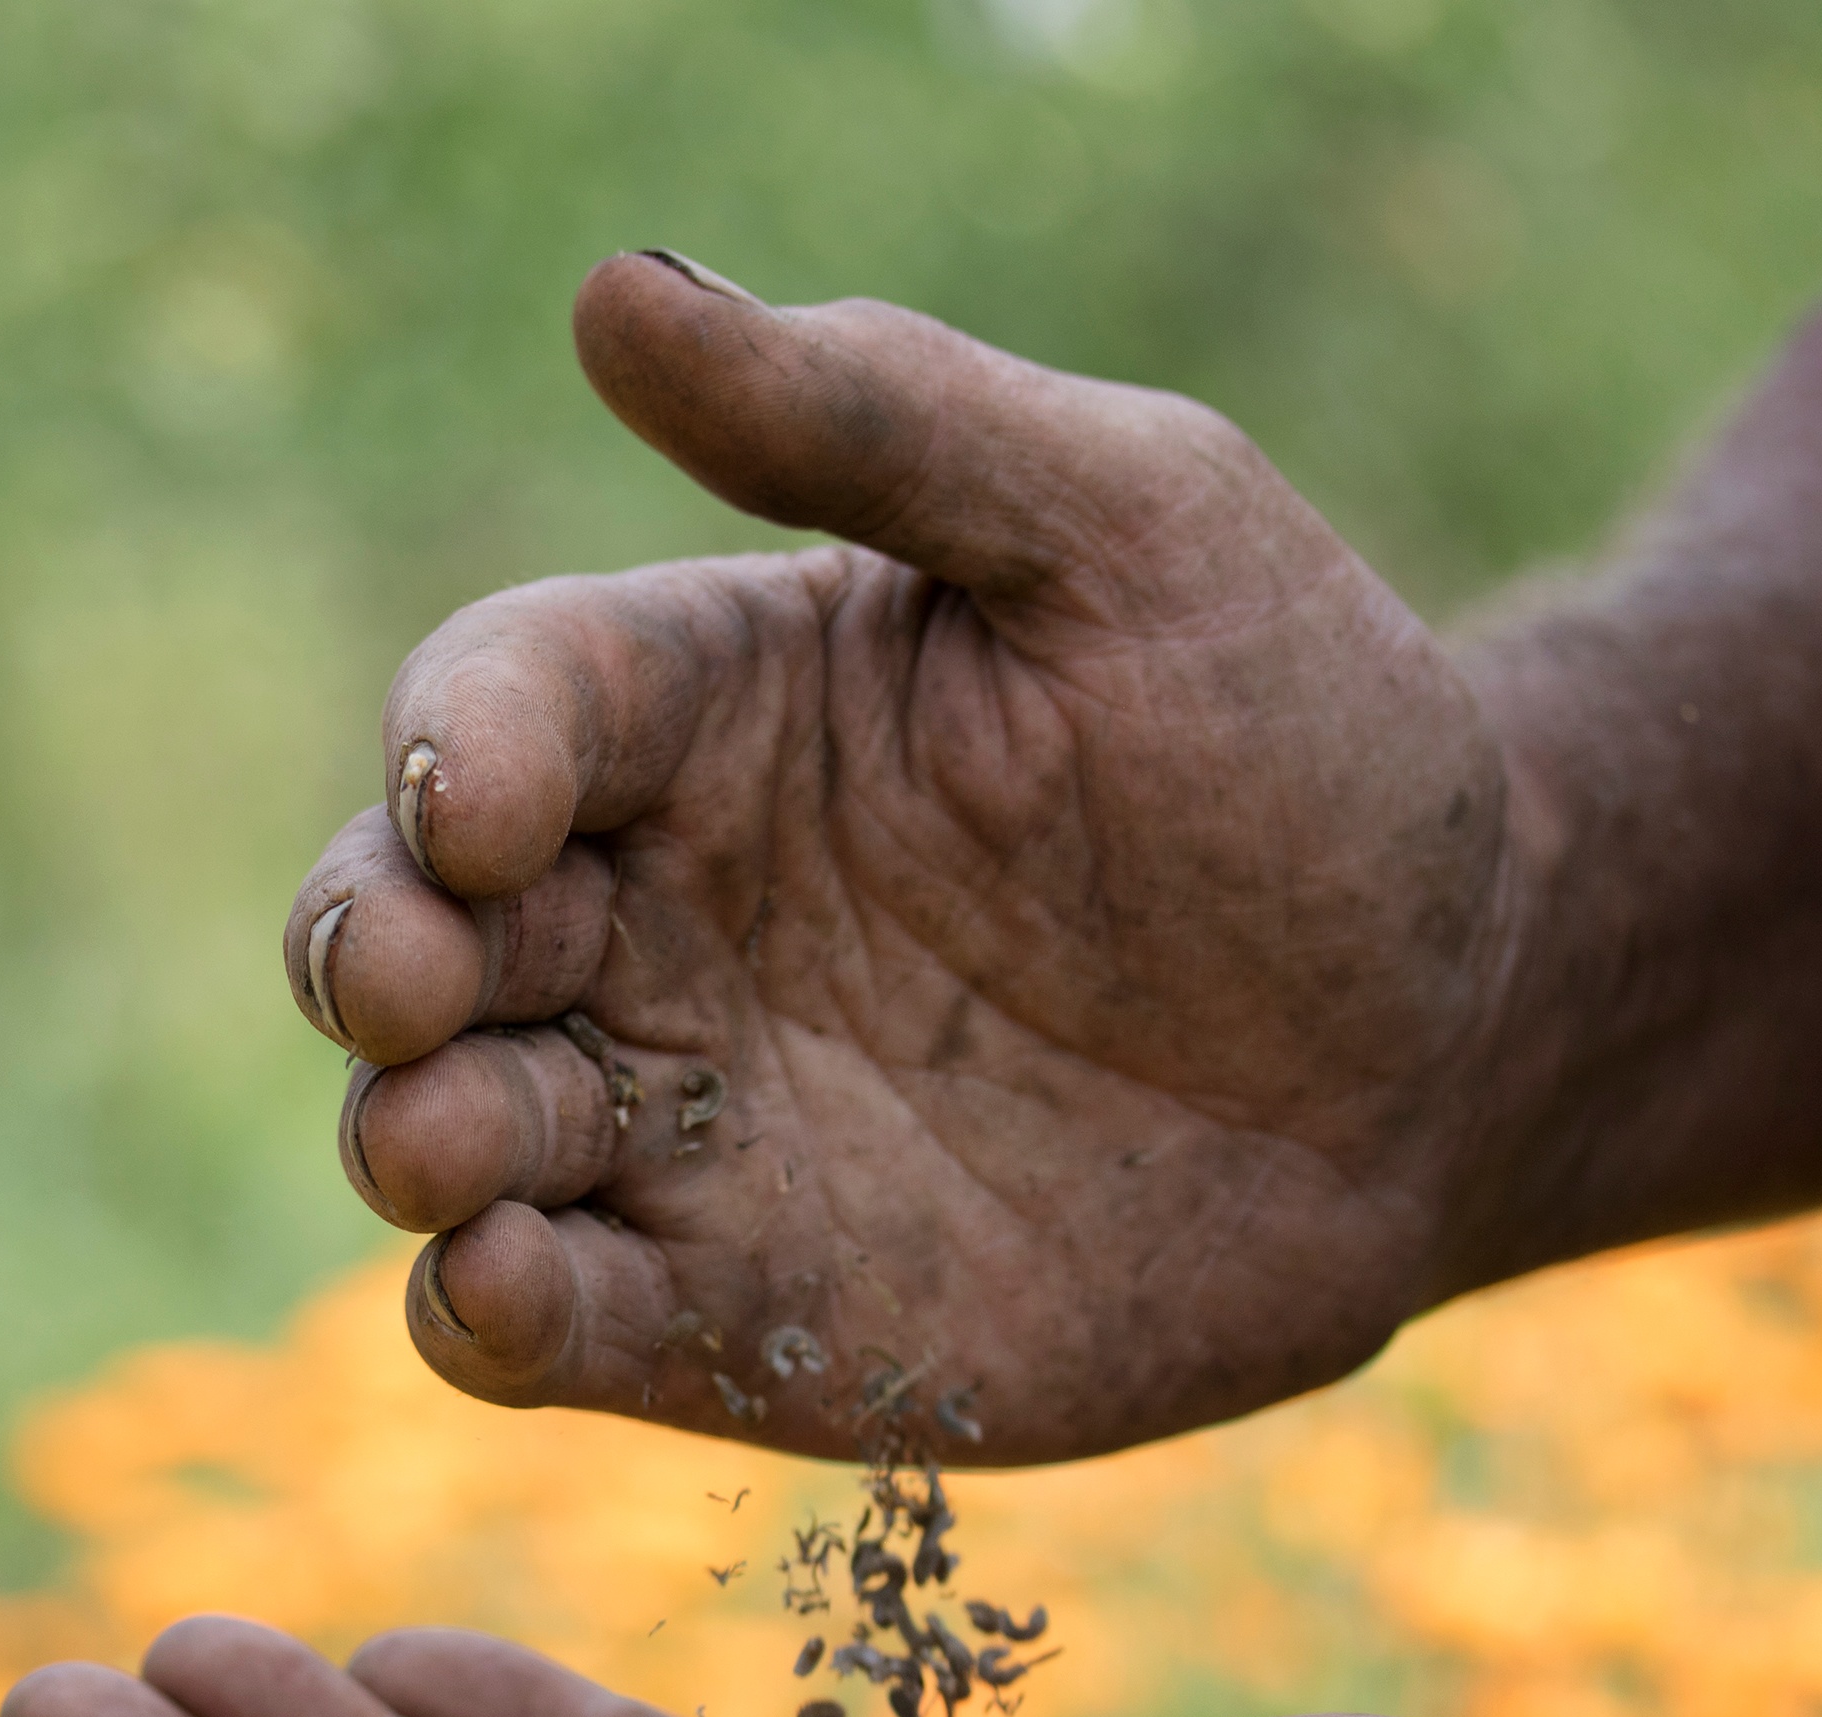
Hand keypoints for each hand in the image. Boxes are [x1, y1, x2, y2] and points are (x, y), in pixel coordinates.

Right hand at [286, 252, 1523, 1462]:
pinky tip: (515, 1296)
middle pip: (405, 923)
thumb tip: (616, 287)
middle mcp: (647, 915)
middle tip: (415, 983)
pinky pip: (545, 1324)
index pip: (501, 704)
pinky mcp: (733, 1310)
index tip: (493, 803)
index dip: (461, 750)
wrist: (1452, 1039)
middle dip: (368, 949)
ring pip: (443, 1131)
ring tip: (460, 1150)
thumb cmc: (1298, 745)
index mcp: (705, 712)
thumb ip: (880, 421)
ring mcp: (679, 1124)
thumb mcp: (1132, 525)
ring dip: (413, 1138)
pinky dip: (486, 1319)